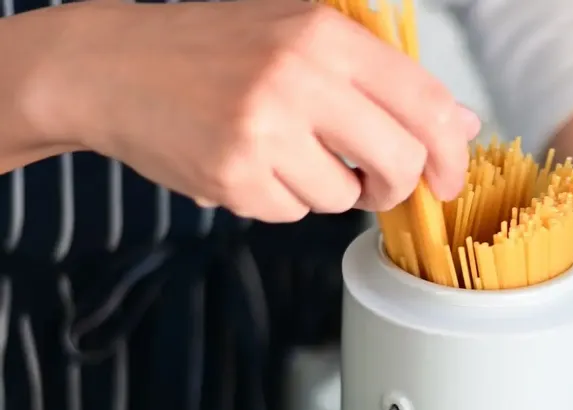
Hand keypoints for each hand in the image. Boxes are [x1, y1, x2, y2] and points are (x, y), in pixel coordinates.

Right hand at [34, 0, 479, 221]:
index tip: (449, 179)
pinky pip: (294, 213)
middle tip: (375, 184)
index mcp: (324, 32)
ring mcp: (264, 129)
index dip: (450, 153)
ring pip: (343, 197)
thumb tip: (460, 121)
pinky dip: (281, 201)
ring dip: (327, 190)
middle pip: (398, 162)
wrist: (112, 65)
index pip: (425, 101)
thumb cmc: (216, 52)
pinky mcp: (236, 175)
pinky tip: (251, 166)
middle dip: (395, 187)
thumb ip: (383, 79)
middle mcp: (299, 76)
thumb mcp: (301, 37)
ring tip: (285, 154)